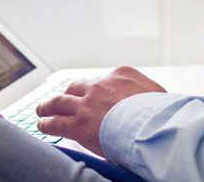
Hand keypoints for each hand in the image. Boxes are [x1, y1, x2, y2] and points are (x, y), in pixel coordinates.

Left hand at [35, 66, 165, 156]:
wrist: (154, 127)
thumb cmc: (161, 114)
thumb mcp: (160, 94)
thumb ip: (149, 93)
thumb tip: (155, 100)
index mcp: (121, 75)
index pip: (103, 80)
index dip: (96, 90)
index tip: (94, 94)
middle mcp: (101, 85)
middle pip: (78, 86)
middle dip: (70, 93)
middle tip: (64, 98)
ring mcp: (87, 104)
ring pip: (60, 101)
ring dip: (49, 105)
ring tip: (43, 109)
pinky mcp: (78, 124)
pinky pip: (55, 122)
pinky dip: (46, 123)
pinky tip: (42, 124)